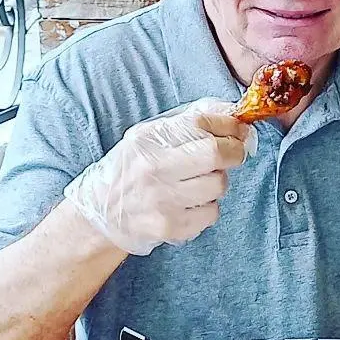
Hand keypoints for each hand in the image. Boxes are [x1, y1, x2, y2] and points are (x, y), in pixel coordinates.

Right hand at [63, 99, 256, 255]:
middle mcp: (153, 169)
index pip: (200, 124)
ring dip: (218, 181)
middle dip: (235, 152)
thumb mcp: (147, 137)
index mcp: (147, 141)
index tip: (239, 129)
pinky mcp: (171, 227)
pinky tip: (192, 203)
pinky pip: (212, 213)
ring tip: (201, 181)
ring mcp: (162, 201)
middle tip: (235, 153)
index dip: (229, 125)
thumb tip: (232, 112)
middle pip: (216, 154)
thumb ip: (187, 122)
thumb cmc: (131, 170)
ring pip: (219, 184)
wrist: (101, 214)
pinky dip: (209, 207)